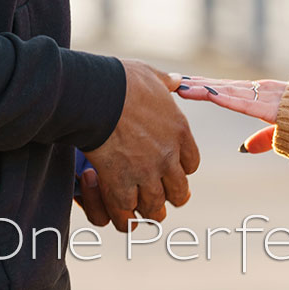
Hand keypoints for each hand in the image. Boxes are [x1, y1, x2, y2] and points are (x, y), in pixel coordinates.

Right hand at [76, 60, 199, 231]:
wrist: (97, 95)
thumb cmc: (121, 81)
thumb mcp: (151, 76)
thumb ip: (166, 83)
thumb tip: (176, 81)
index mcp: (179, 131)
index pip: (191, 164)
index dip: (179, 167)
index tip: (167, 164)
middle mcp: (168, 157)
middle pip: (178, 193)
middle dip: (167, 193)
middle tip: (154, 189)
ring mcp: (146, 174)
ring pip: (154, 208)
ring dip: (144, 206)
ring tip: (132, 199)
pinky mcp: (120, 186)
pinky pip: (127, 213)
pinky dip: (121, 212)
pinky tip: (113, 200)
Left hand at [175, 76, 286, 153]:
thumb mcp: (279, 132)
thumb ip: (263, 139)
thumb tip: (244, 147)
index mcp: (260, 97)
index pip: (226, 90)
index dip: (205, 87)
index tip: (185, 85)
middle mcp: (260, 91)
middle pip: (222, 87)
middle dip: (197, 84)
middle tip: (173, 80)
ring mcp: (265, 96)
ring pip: (228, 91)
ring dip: (203, 88)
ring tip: (181, 86)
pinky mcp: (271, 108)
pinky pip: (244, 103)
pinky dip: (224, 97)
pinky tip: (207, 93)